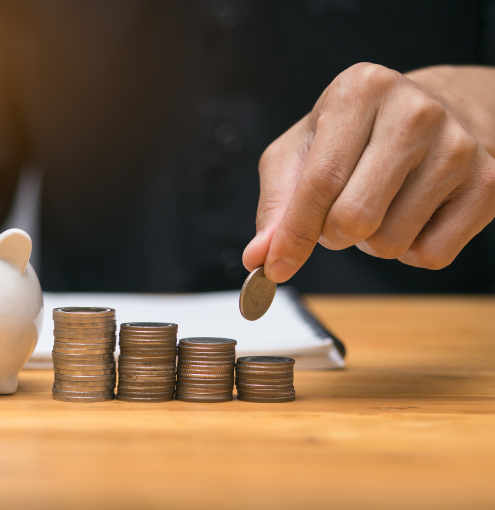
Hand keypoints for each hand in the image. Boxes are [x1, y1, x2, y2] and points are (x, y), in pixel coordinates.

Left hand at [243, 63, 494, 282]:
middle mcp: (415, 112)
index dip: (293, 234)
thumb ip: (276, 204)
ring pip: (391, 243)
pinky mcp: (488, 184)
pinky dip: (410, 249)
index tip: (273, 268)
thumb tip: (260, 258)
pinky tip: (412, 212)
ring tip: (379, 202)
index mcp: (360, 90)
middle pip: (355, 219)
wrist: (435, 111)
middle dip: (333, 234)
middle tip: (338, 212)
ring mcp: (459, 147)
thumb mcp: (301, 152)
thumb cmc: (353, 135)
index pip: (319, 183)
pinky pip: (431, 255)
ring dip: (371, 241)